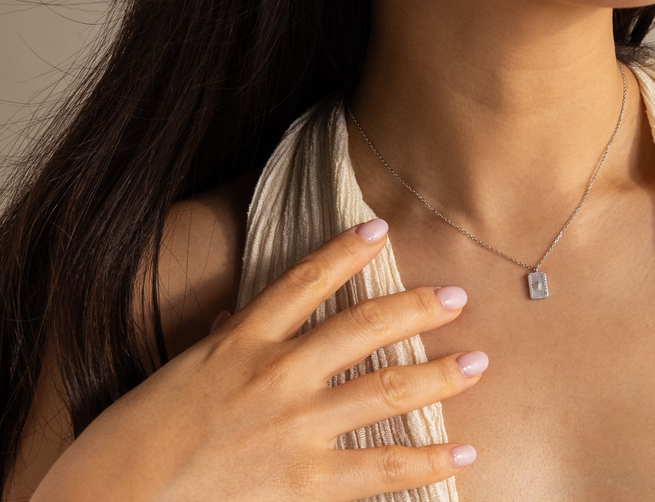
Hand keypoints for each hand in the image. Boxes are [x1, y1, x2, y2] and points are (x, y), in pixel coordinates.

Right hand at [33, 220, 484, 500]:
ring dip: (439, 377)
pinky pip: (379, 472)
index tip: (381, 226)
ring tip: (479, 363)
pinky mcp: (301, 486)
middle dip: (416, 309)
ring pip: (384, 392)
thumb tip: (241, 317)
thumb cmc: (128, 446)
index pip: (303, 278)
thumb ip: (221, 346)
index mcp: (239, 343)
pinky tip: (462, 456)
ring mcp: (293, 431)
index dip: (346, 249)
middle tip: (457, 297)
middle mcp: (275, 376)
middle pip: (362, 328)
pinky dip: (426, 463)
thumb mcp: (174, 378)